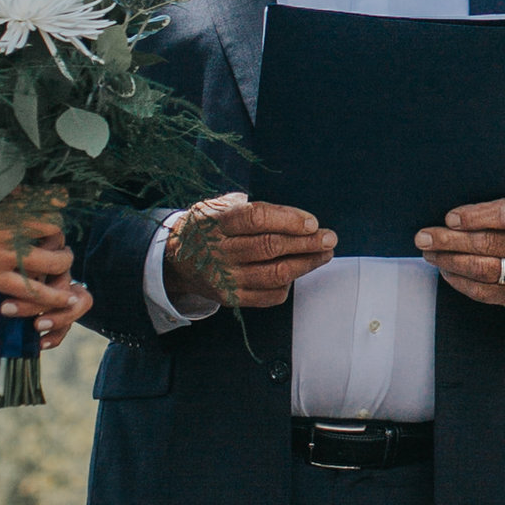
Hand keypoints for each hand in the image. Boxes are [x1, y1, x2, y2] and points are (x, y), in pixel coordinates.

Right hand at [0, 190, 83, 323]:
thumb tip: (17, 192)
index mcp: (6, 199)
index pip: (52, 201)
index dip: (55, 209)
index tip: (51, 216)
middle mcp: (12, 224)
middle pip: (57, 230)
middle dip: (58, 238)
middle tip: (51, 245)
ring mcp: (5, 252)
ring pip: (56, 260)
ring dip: (62, 265)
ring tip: (60, 268)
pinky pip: (35, 290)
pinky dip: (54, 296)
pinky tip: (66, 299)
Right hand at [167, 194, 336, 311]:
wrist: (175, 260)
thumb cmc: (206, 227)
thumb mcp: (217, 206)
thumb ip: (250, 207)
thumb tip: (296, 217)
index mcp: (217, 222)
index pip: (257, 218)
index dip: (288, 219)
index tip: (312, 222)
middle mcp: (220, 251)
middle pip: (271, 247)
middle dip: (307, 242)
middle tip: (329, 238)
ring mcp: (226, 278)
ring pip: (275, 273)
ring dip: (306, 264)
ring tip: (324, 254)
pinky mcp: (232, 298)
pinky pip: (269, 296)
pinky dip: (288, 284)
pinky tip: (297, 272)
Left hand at [416, 187, 504, 311]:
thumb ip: (503, 193)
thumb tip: (463, 184)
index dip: (475, 216)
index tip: (449, 217)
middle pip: (488, 243)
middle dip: (450, 240)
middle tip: (424, 237)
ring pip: (482, 269)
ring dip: (449, 261)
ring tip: (429, 252)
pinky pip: (483, 291)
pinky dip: (459, 281)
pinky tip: (446, 269)